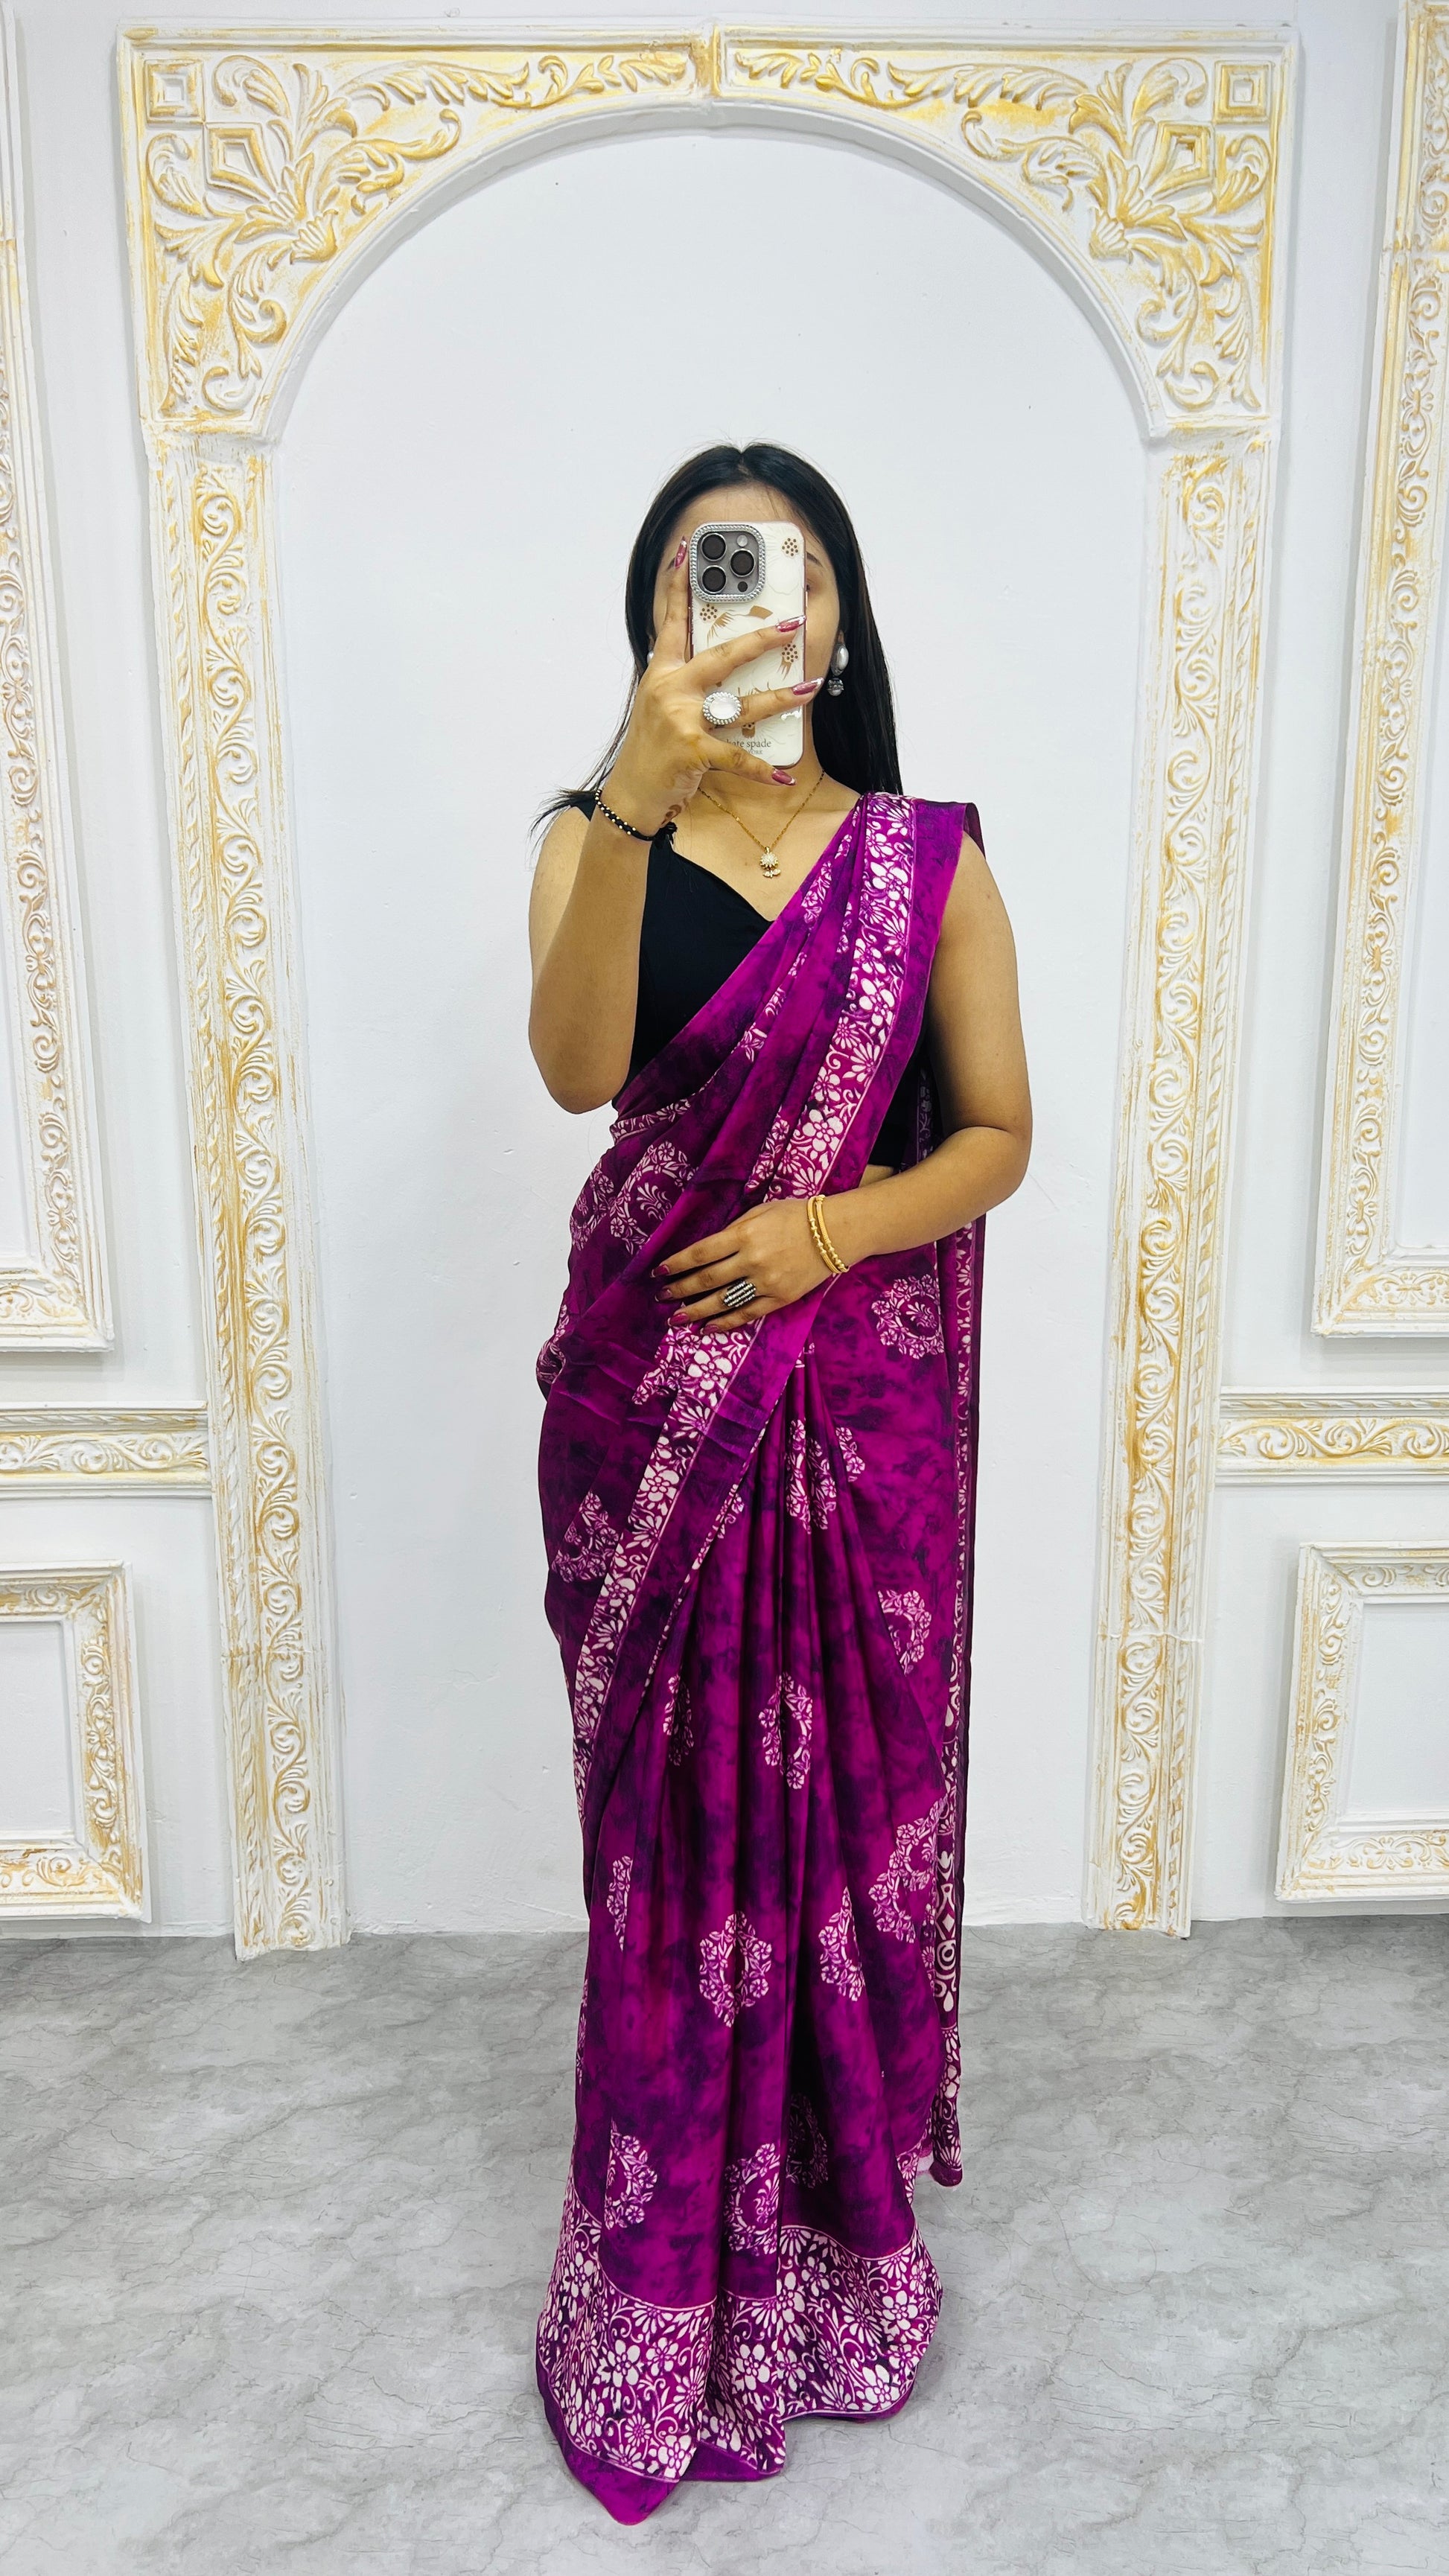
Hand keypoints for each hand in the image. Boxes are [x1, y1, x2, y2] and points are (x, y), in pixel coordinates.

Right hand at [603, 544, 820, 830]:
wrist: (631, 792)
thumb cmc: (651, 750)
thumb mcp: (659, 707)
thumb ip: (681, 682)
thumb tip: (709, 662)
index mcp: (662, 674)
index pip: (672, 622)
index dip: (680, 587)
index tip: (687, 552)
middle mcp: (671, 690)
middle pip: (722, 657)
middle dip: (761, 639)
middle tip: (792, 625)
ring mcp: (682, 720)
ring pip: (741, 705)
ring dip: (779, 699)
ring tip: (809, 688)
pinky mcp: (692, 752)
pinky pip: (736, 757)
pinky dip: (762, 769)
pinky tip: (783, 775)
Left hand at [656, 1198, 832, 1331]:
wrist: (837, 1232)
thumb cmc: (796, 1215)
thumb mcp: (761, 1210)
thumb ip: (733, 1229)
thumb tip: (707, 1250)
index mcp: (744, 1234)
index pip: (701, 1253)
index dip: (677, 1264)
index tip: (659, 1272)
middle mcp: (751, 1260)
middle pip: (707, 1280)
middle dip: (680, 1289)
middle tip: (662, 1296)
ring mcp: (766, 1282)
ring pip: (723, 1302)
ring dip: (696, 1311)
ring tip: (676, 1318)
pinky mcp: (780, 1299)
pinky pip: (747, 1314)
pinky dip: (725, 1323)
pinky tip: (707, 1327)